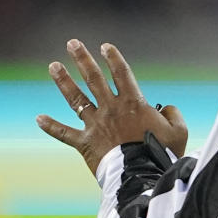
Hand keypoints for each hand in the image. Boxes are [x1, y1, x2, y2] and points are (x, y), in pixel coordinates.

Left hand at [36, 39, 188, 174]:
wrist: (140, 174)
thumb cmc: (162, 152)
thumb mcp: (178, 130)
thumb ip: (173, 113)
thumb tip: (165, 108)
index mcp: (134, 103)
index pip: (122, 73)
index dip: (113, 58)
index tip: (105, 46)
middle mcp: (111, 109)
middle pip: (94, 78)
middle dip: (82, 59)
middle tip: (72, 44)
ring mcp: (96, 124)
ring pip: (76, 99)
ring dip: (64, 81)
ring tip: (53, 66)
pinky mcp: (85, 143)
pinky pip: (65, 133)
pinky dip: (51, 126)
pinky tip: (39, 118)